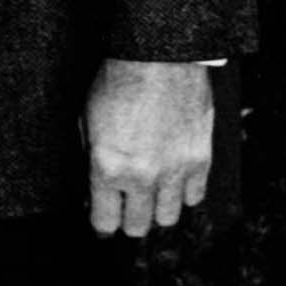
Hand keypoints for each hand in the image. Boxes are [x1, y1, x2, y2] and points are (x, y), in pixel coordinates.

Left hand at [84, 55, 213, 236]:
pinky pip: (195, 196)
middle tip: (124, 210)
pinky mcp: (200, 160)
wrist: (158, 58)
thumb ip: (90, 161)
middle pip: (137, 226)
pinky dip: (183, 194)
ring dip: (156, 211)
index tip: (101, 225)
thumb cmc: (116, 84)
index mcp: (107, 169)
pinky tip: (173, 182)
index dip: (101, 226)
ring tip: (150, 197)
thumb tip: (91, 191)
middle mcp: (142, 177)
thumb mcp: (86, 123)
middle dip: (127, 222)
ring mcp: (175, 171)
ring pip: (168, 217)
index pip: (104, 221)